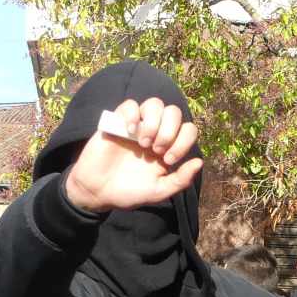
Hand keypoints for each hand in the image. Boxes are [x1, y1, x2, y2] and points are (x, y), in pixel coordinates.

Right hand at [64, 97, 201, 212]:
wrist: (98, 193)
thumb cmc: (128, 192)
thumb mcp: (158, 191)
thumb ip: (180, 180)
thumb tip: (199, 162)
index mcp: (167, 147)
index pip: (188, 130)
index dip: (184, 141)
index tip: (167, 159)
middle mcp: (155, 133)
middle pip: (174, 112)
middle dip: (170, 131)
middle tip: (156, 150)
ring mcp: (136, 126)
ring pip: (155, 104)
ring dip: (154, 122)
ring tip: (143, 142)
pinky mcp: (117, 122)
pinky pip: (130, 104)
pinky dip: (134, 114)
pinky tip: (129, 131)